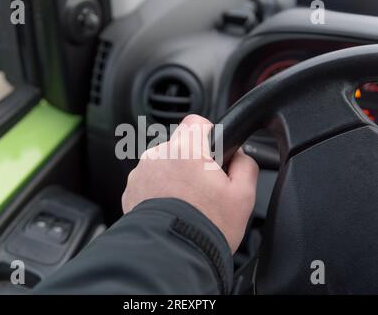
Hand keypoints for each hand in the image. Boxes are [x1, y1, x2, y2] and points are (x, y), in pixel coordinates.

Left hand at [122, 115, 258, 252]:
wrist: (171, 255)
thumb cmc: (206, 227)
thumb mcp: (243, 196)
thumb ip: (246, 164)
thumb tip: (240, 155)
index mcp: (186, 150)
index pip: (196, 122)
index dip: (209, 133)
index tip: (213, 150)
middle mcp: (159, 156)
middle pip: (181, 146)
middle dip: (193, 161)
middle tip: (204, 189)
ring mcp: (141, 173)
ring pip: (164, 164)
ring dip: (175, 177)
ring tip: (186, 204)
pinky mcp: (131, 190)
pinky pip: (150, 181)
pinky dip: (159, 191)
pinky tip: (171, 210)